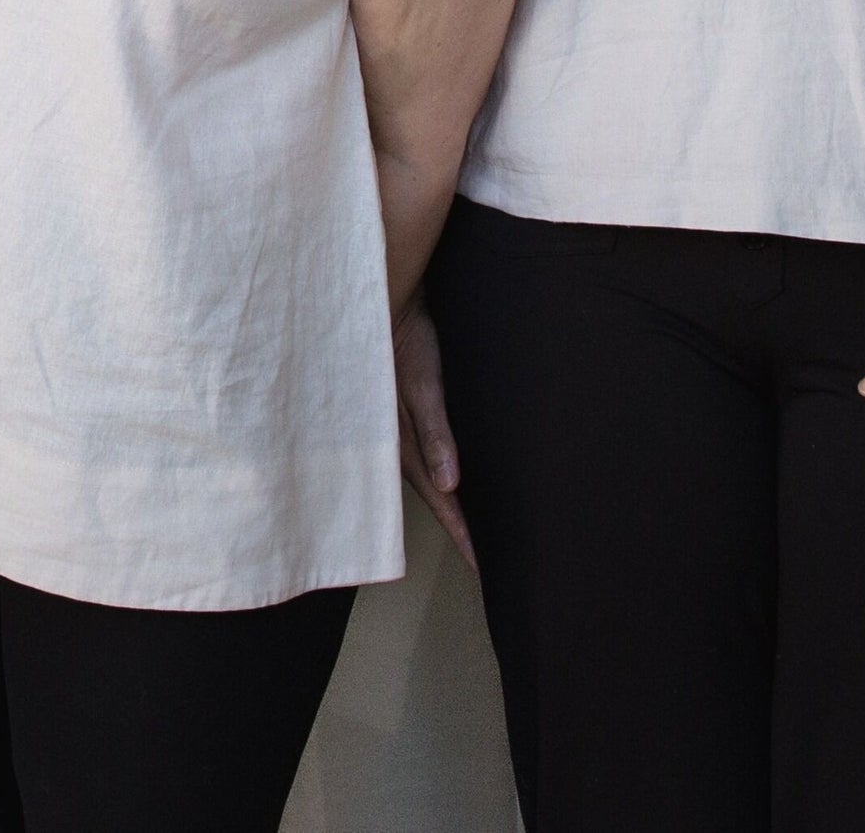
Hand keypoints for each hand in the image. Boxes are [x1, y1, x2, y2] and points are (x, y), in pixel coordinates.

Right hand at [393, 296, 473, 567]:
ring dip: (450, 503)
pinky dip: (440, 473)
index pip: (441, 502)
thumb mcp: (422, 384)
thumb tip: (451, 485)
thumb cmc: (404, 337)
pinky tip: (451, 478)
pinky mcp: (402, 413)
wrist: (381, 298)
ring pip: (428, 478)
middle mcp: (398, 443)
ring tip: (471, 528)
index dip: (463, 534)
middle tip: (481, 560)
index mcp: (402, 444)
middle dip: (457, 528)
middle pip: (434, 497)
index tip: (483, 566)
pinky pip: (422, 455)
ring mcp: (398, 429)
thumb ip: (435, 432)